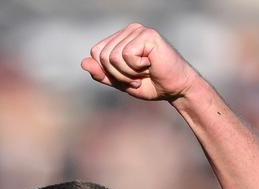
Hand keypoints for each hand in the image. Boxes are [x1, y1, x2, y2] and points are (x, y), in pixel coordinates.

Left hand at [81, 23, 195, 101]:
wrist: (175, 89)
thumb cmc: (151, 85)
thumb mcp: (121, 82)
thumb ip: (103, 74)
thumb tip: (83, 63)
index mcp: (121, 39)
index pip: (97, 53)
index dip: (108, 72)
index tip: (127, 78)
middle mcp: (129, 31)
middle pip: (102, 55)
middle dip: (117, 74)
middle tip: (136, 78)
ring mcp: (138, 30)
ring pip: (113, 56)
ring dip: (127, 73)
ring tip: (143, 73)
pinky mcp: (147, 35)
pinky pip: (126, 55)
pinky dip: (136, 68)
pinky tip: (150, 66)